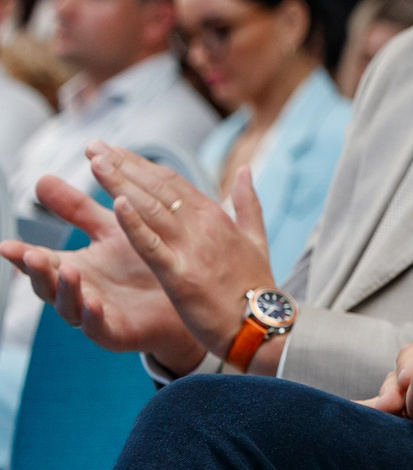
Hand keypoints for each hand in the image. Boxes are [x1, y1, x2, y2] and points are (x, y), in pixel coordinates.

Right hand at [0, 177, 204, 369]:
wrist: (184, 296)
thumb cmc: (141, 262)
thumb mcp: (109, 230)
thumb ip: (76, 209)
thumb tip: (41, 179)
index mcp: (73, 268)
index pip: (41, 261)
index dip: (22, 255)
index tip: (6, 245)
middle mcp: (78, 293)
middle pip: (48, 285)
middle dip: (38, 271)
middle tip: (32, 255)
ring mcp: (94, 314)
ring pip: (70, 307)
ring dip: (66, 290)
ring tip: (68, 271)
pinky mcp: (117, 332)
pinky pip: (100, 328)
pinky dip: (93, 317)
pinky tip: (93, 303)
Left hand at [86, 145, 278, 357]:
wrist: (263, 323)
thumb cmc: (256, 284)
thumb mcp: (256, 238)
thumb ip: (249, 202)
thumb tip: (246, 169)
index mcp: (216, 216)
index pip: (171, 180)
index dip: (140, 163)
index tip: (113, 149)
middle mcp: (203, 225)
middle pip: (157, 187)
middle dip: (122, 165)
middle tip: (92, 146)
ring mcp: (192, 249)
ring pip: (150, 209)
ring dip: (120, 183)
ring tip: (94, 163)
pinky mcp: (181, 276)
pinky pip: (152, 246)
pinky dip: (134, 225)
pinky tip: (116, 206)